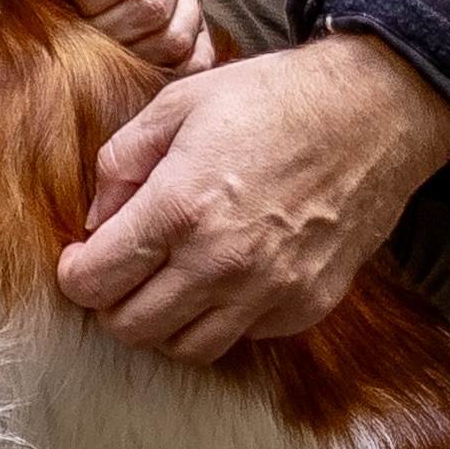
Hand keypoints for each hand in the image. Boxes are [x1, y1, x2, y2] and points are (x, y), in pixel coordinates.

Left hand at [23, 0, 214, 84]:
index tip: (71, 1)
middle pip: (152, 7)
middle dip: (109, 30)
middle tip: (83, 33)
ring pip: (175, 37)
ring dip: (134, 53)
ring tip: (105, 47)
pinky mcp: (200, 26)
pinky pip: (195, 60)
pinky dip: (165, 70)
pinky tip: (135, 63)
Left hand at [54, 37, 449, 361]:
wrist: (373, 113)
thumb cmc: (275, 100)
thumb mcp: (178, 104)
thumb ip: (122, 162)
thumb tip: (98, 218)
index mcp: (180, 207)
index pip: (96, 281)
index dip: (76, 275)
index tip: (82, 261)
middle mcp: (221, 261)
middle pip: (132, 328)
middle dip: (113, 305)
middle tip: (121, 275)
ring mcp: (268, 291)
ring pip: (185, 348)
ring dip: (165, 323)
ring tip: (168, 284)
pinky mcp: (305, 305)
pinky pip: (243, 337)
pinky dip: (222, 318)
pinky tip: (224, 279)